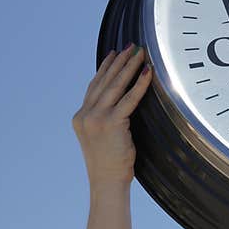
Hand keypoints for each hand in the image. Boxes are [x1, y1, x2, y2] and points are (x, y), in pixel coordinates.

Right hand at [72, 43, 151, 186]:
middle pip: (104, 81)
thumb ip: (106, 118)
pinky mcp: (110, 124)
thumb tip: (122, 103)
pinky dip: (139, 85)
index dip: (106, 68)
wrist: (106, 182)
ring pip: (115, 86)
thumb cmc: (110, 163)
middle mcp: (85, 115)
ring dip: (129, 67)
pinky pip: (128, 99)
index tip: (115, 53)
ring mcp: (95, 118)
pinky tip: (147, 73)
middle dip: (119, 62)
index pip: (94, 86)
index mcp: (81, 117)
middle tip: (131, 46)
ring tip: (140, 53)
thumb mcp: (102, 136)